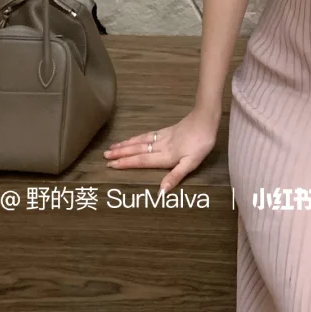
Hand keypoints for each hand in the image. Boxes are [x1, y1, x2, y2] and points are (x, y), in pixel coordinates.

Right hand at [103, 108, 218, 192]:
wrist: (206, 119)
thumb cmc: (201, 143)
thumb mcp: (192, 163)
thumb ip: (175, 176)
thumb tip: (161, 192)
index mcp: (165, 156)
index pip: (141, 161)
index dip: (126, 163)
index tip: (110, 165)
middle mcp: (160, 146)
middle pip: (137, 150)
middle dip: (120, 153)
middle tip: (104, 155)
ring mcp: (163, 137)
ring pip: (140, 141)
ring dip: (126, 144)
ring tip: (113, 146)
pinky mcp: (167, 130)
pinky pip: (147, 135)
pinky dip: (137, 137)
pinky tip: (135, 138)